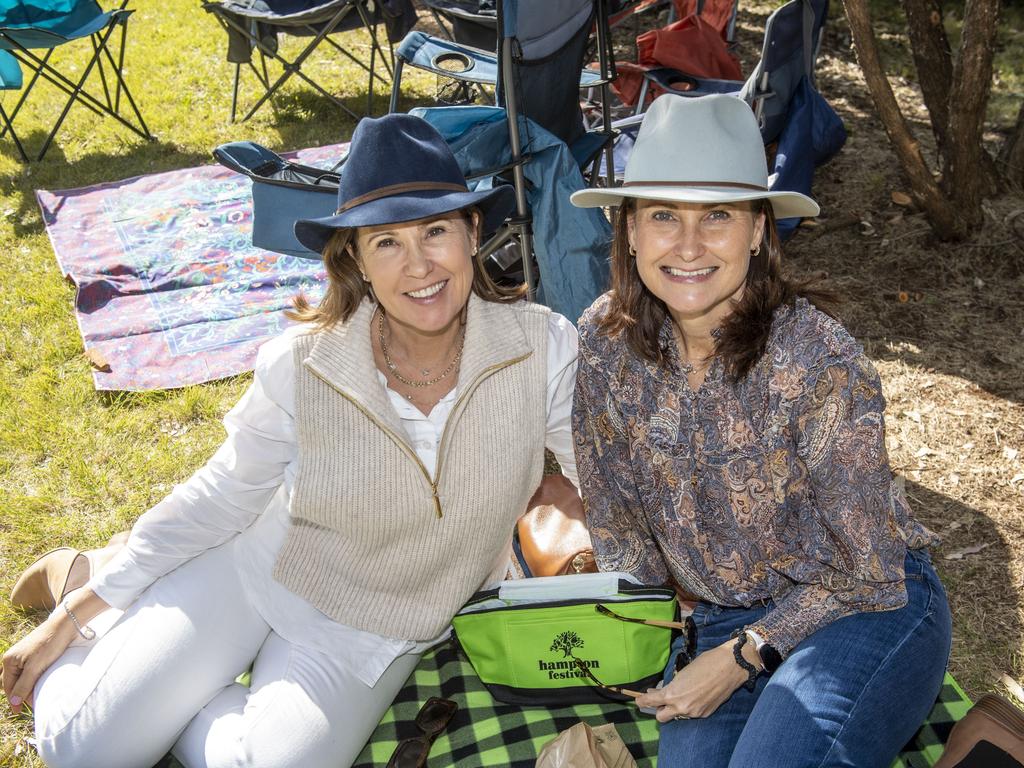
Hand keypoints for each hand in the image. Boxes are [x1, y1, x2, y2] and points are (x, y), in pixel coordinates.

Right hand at [2, 588, 108, 713]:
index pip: (9, 687)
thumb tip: (13, 702)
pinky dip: (33, 679)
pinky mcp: (34, 654)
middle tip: (33, 703)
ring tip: (37, 695)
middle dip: (21, 694)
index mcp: (9, 661)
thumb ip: (23, 685)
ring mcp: (23, 656)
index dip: (15, 700)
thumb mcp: (35, 667)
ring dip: (28, 687)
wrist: (64, 625)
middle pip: (14, 683)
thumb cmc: (49, 644)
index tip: (20, 712)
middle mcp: (13, 658)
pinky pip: (29, 671)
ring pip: (22, 678)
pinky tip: (40, 683)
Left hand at [635, 638, 760, 721]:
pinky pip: (691, 714)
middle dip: (659, 710)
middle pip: (661, 717)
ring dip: (675, 709)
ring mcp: (694, 713)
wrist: (729, 667)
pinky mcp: (705, 714)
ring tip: (680, 696)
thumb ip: (671, 686)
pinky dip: (689, 707)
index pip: (651, 702)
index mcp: (673, 694)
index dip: (642, 701)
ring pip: (677, 716)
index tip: (638, 700)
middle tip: (661, 700)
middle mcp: (682, 707)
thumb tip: (662, 692)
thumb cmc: (705, 663)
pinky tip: (694, 696)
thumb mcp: (682, 673)